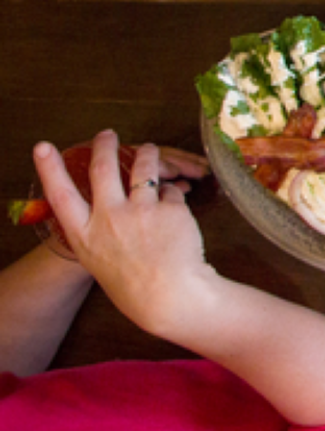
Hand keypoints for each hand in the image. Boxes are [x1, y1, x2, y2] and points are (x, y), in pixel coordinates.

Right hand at [31, 132, 218, 340]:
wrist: (169, 296)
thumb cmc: (134, 283)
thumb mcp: (100, 258)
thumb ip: (99, 230)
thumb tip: (106, 204)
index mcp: (86, 235)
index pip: (61, 195)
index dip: (50, 169)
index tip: (42, 146)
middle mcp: (108, 219)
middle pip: (103, 169)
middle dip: (104, 145)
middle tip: (107, 134)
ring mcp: (139, 211)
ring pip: (143, 168)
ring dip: (147, 153)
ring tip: (148, 150)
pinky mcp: (169, 209)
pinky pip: (171, 190)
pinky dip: (174, 195)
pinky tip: (176, 212)